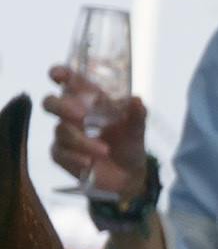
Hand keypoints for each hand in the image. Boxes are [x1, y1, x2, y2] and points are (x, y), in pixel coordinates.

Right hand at [45, 64, 149, 202]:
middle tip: (82, 116)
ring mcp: (64, 134)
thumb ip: (136, 114)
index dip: (60, 74)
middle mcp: (71, 114)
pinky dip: (75, 157)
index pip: (69, 81)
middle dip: (62, 107)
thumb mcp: (136, 128)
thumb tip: (136, 100)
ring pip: (61, 131)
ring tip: (105, 151)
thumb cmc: (128, 142)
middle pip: (50, 102)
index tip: (58, 75)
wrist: (130, 174)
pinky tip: (88, 163)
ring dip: (83, 141)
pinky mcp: (61, 154)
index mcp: (88, 100)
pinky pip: (59, 153)